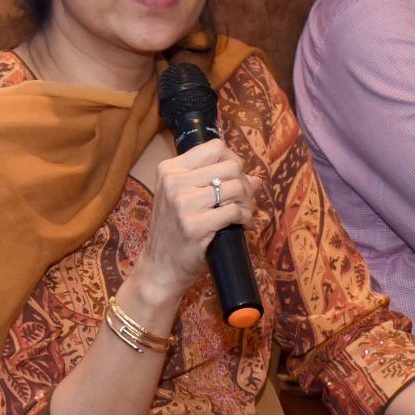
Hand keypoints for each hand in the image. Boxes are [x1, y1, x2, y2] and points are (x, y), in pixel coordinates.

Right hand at [135, 139, 250, 306]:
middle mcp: (174, 182)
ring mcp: (183, 204)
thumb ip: (212, 182)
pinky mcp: (195, 226)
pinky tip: (242, 225)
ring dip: (247, 202)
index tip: (234, 179)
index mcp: (169, 169)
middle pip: (230, 166)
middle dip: (244, 183)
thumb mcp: (182, 198)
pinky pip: (234, 211)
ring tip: (244, 213)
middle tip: (243, 200)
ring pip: (236, 187)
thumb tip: (254, 178)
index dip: (233, 161)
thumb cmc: (174, 231)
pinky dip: (245, 218)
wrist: (159, 267)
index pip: (215, 147)